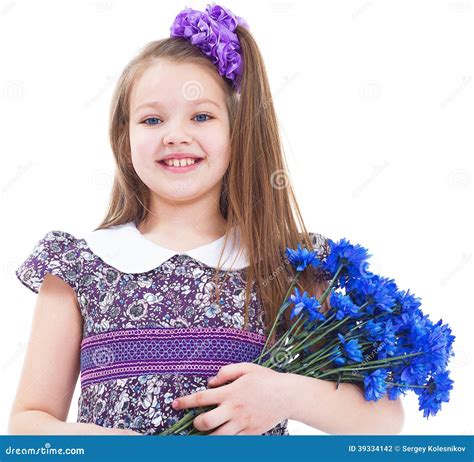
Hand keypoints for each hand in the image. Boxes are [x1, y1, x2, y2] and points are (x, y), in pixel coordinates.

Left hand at [171, 362, 289, 434]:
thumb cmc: (266, 379)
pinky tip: (223, 435)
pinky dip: (225, 440)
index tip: (174, 404)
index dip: (184, 402)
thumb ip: (226, 372)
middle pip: (205, 423)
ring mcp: (242, 424)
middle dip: (195, 424)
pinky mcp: (250, 434)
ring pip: (217, 437)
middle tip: (196, 421)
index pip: (200, 398)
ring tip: (207, 431)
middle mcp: (233, 409)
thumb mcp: (246, 368)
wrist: (288, 395)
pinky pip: (232, 442)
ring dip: (208, 436)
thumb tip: (210, 381)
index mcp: (230, 392)